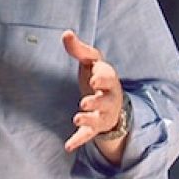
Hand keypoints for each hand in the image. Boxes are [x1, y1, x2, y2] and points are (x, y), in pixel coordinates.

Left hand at [61, 30, 125, 157]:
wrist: (112, 105)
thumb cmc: (98, 78)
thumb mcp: (91, 62)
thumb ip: (79, 49)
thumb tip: (66, 33)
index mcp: (108, 79)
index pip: (108, 77)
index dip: (102, 78)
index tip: (93, 79)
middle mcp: (109, 97)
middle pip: (106, 100)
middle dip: (97, 101)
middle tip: (85, 102)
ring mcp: (103, 114)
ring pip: (98, 118)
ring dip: (88, 118)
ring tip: (76, 118)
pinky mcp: (96, 127)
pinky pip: (88, 135)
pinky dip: (78, 140)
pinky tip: (67, 146)